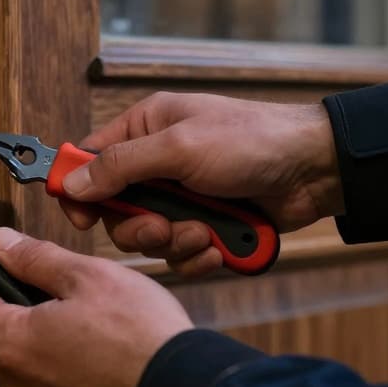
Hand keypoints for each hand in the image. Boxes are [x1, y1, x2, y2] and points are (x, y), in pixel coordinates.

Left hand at [0, 227, 192, 386]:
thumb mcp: (87, 276)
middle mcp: (15, 383)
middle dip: (2, 298)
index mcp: (11, 343)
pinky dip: (52, 358)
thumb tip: (2, 244)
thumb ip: (35, 258)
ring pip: (16, 358)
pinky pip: (43, 382)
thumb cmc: (140, 337)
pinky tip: (85, 341)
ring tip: (68, 305)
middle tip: (32, 273)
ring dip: (29, 329)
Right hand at [57, 92, 341, 277]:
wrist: (314, 170)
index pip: (90, 160)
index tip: (82, 217)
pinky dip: (197, 257)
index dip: (79, 190)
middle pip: (116, 210)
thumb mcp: (179, 147)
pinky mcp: (204, 225)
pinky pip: (180, 256)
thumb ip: (121, 166)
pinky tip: (219, 246)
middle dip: (139, 228)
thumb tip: (72, 182)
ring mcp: (182, 197)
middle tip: (163, 227)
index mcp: (145, 129)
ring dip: (174, 243)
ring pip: (149, 239)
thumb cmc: (252, 140)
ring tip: (203, 233)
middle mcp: (158, 163)